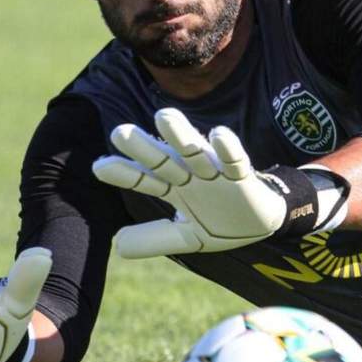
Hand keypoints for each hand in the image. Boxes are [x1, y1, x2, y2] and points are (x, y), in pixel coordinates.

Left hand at [92, 108, 286, 257]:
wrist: (262, 223)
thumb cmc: (220, 222)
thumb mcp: (186, 237)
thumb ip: (155, 239)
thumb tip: (117, 245)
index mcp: (175, 188)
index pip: (144, 179)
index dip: (124, 173)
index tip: (99, 166)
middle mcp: (191, 175)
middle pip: (163, 160)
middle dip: (143, 148)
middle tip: (119, 132)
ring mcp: (216, 173)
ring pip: (195, 152)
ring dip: (180, 136)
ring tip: (163, 116)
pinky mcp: (242, 175)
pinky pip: (235, 160)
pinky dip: (227, 148)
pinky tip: (217, 134)